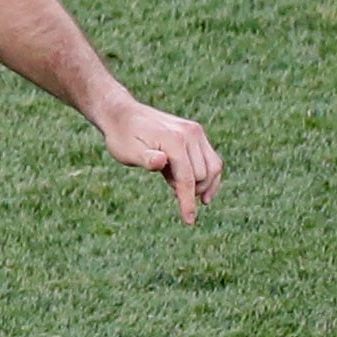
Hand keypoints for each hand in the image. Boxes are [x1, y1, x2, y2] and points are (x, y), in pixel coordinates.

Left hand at [94, 98, 222, 223]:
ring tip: (179, 186)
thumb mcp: (127, 152)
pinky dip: (209, 175)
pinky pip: (212, 159)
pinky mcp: (197, 134)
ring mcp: (197, 133)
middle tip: (168, 184)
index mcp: (175, 140)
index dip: (188, 202)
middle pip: (203, 175)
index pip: (187, 178)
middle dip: (190, 189)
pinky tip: (199, 190)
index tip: (189, 221)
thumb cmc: (122, 138)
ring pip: (214, 167)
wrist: (123, 115)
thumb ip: (145, 159)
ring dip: (203, 184)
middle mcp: (191, 134)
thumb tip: (161, 162)